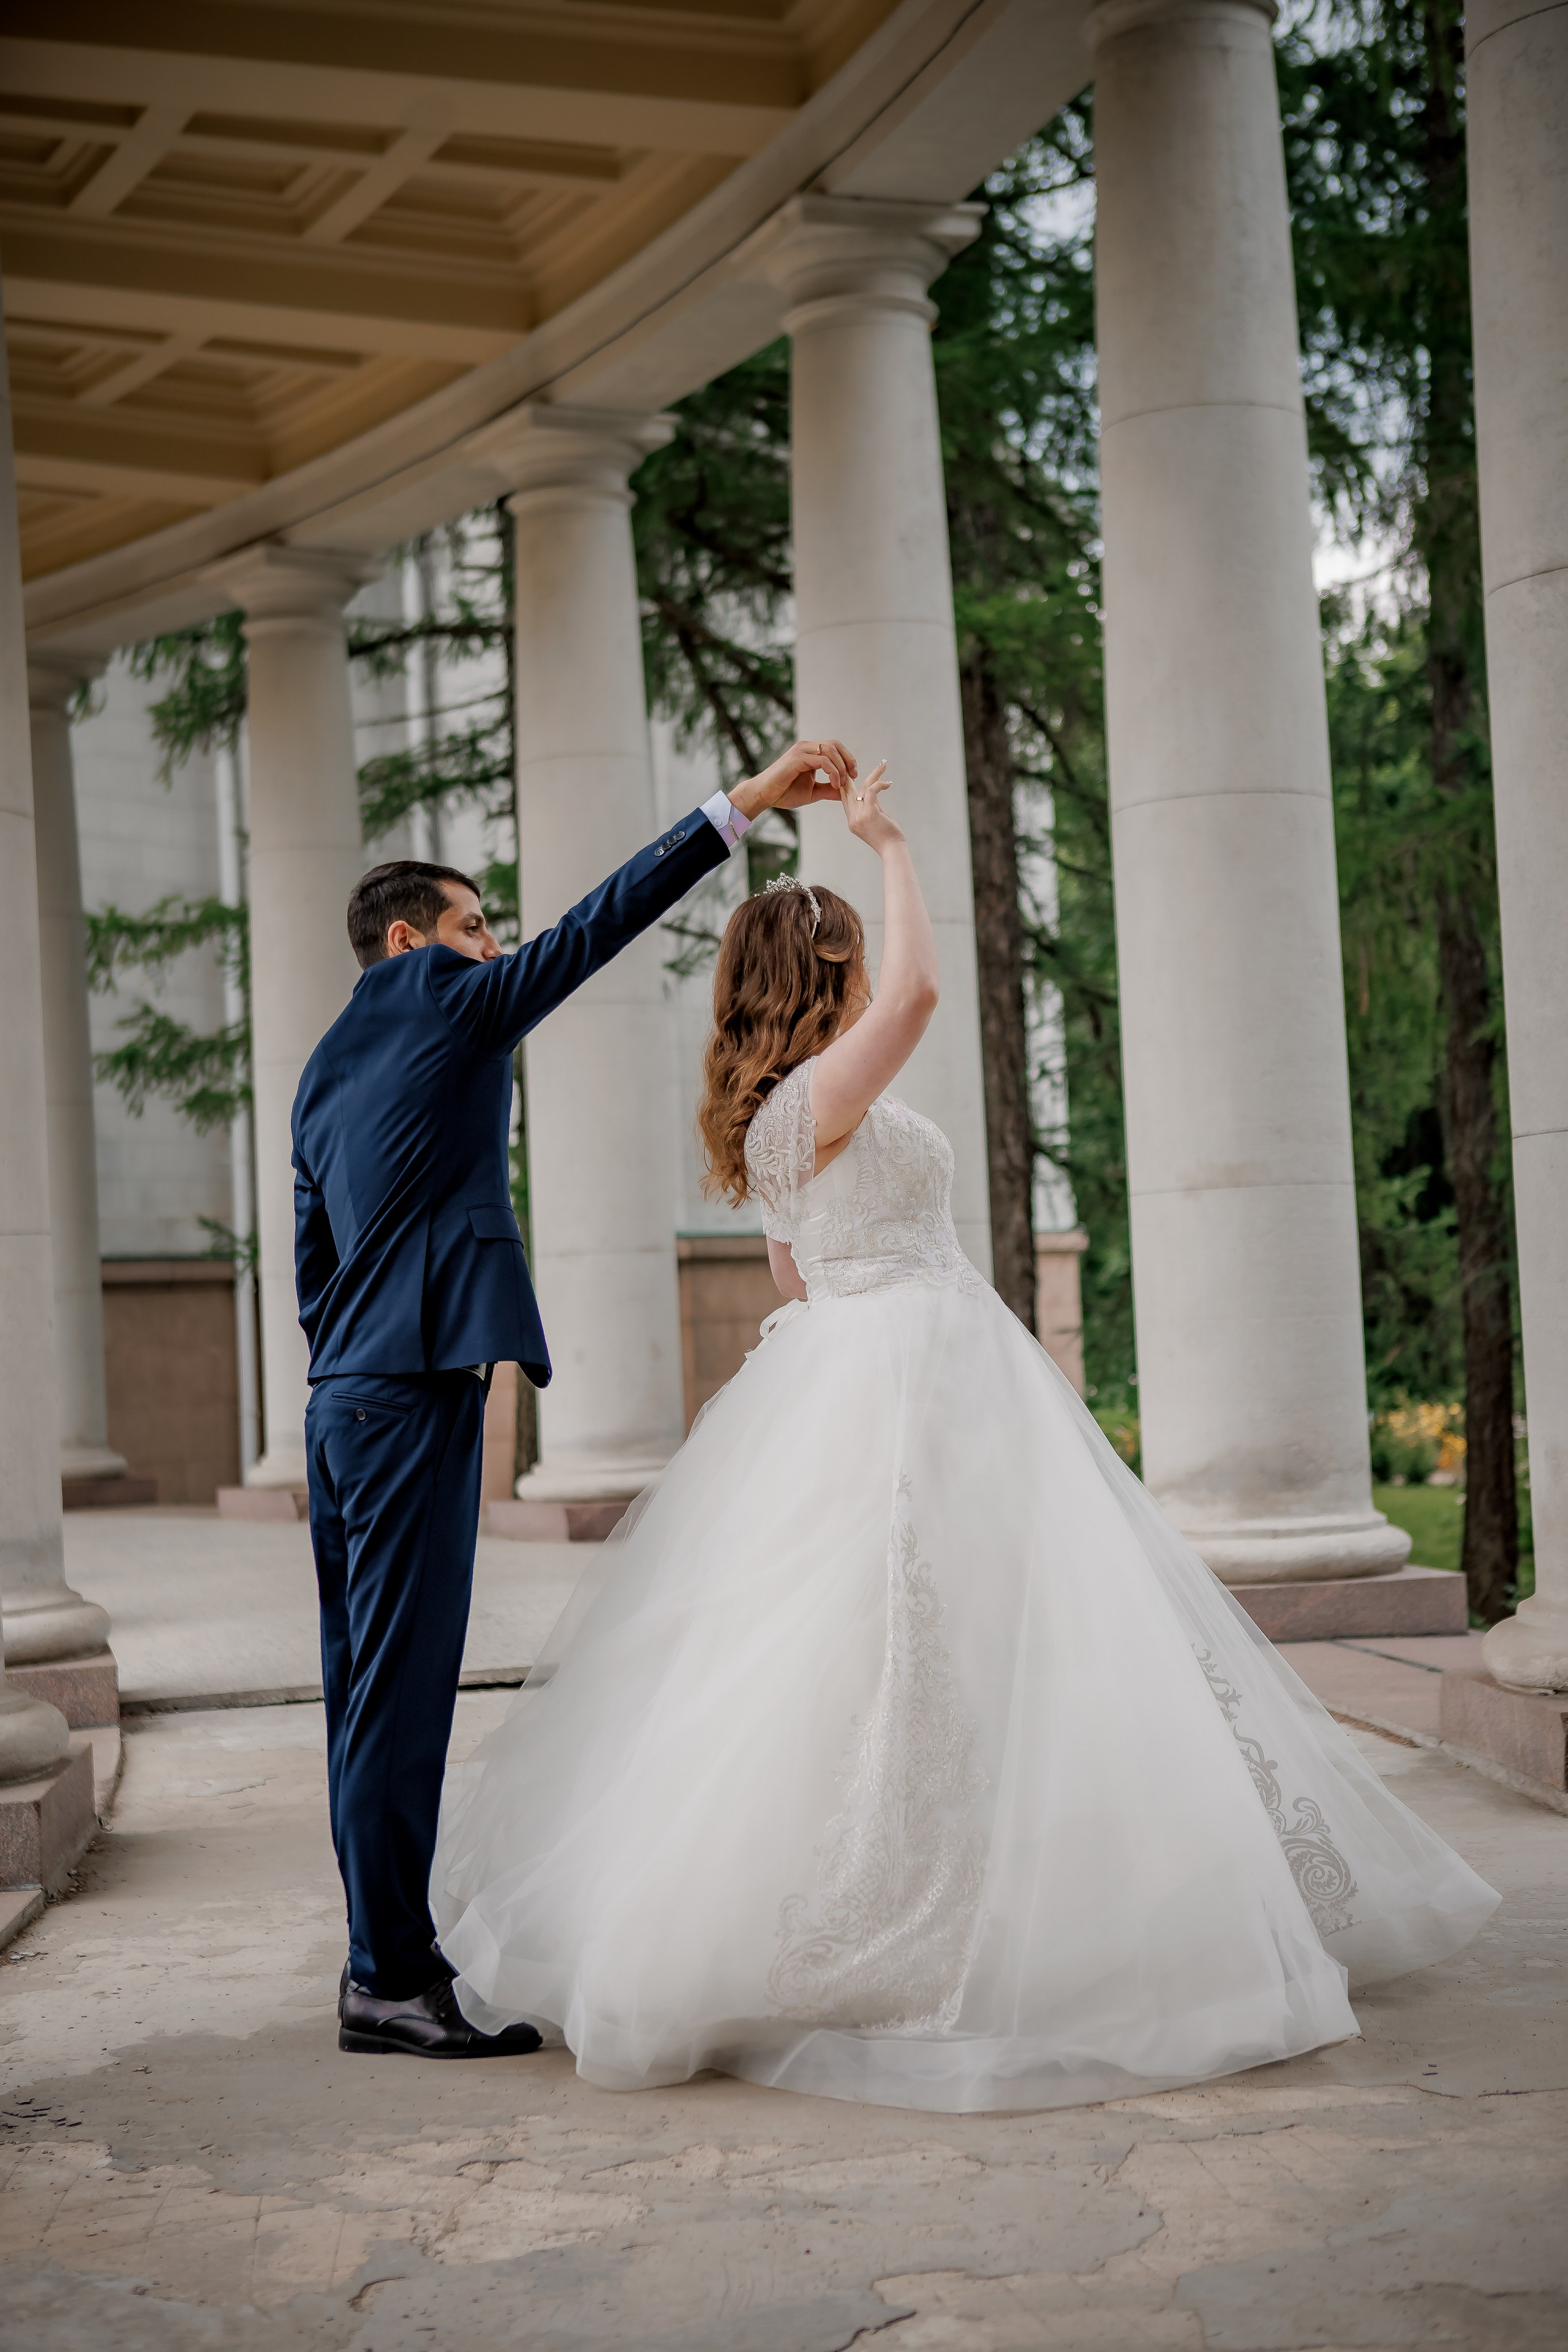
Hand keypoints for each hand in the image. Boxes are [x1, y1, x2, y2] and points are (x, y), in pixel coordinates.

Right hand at [727, 739, 855, 821]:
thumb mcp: (813, 792)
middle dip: (848, 760)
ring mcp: (801, 750)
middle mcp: (806, 747)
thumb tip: (846, 793)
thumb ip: (829, 789)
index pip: (834, 747)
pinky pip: (822, 760)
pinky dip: (833, 771)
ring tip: (842, 784)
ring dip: (841, 767)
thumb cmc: (784, 793)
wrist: (764, 795)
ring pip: (830, 750)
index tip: (853, 775)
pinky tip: (835, 784)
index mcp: (810, 752)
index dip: (847, 759)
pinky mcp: (797, 758)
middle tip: (852, 777)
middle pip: (835, 744)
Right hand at [840, 760, 903, 853]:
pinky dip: (879, 783)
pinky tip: (888, 783)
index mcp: (852, 820)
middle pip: (848, 790)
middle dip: (852, 773)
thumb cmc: (887, 837)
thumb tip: (874, 790)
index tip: (851, 770)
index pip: (845, 797)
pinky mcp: (869, 813)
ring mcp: (859, 816)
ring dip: (874, 774)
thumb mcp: (876, 818)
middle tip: (859, 760)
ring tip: (883, 765)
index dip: (846, 782)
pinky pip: (872, 791)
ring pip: (863, 788)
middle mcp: (853, 817)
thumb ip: (872, 804)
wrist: (892, 850)